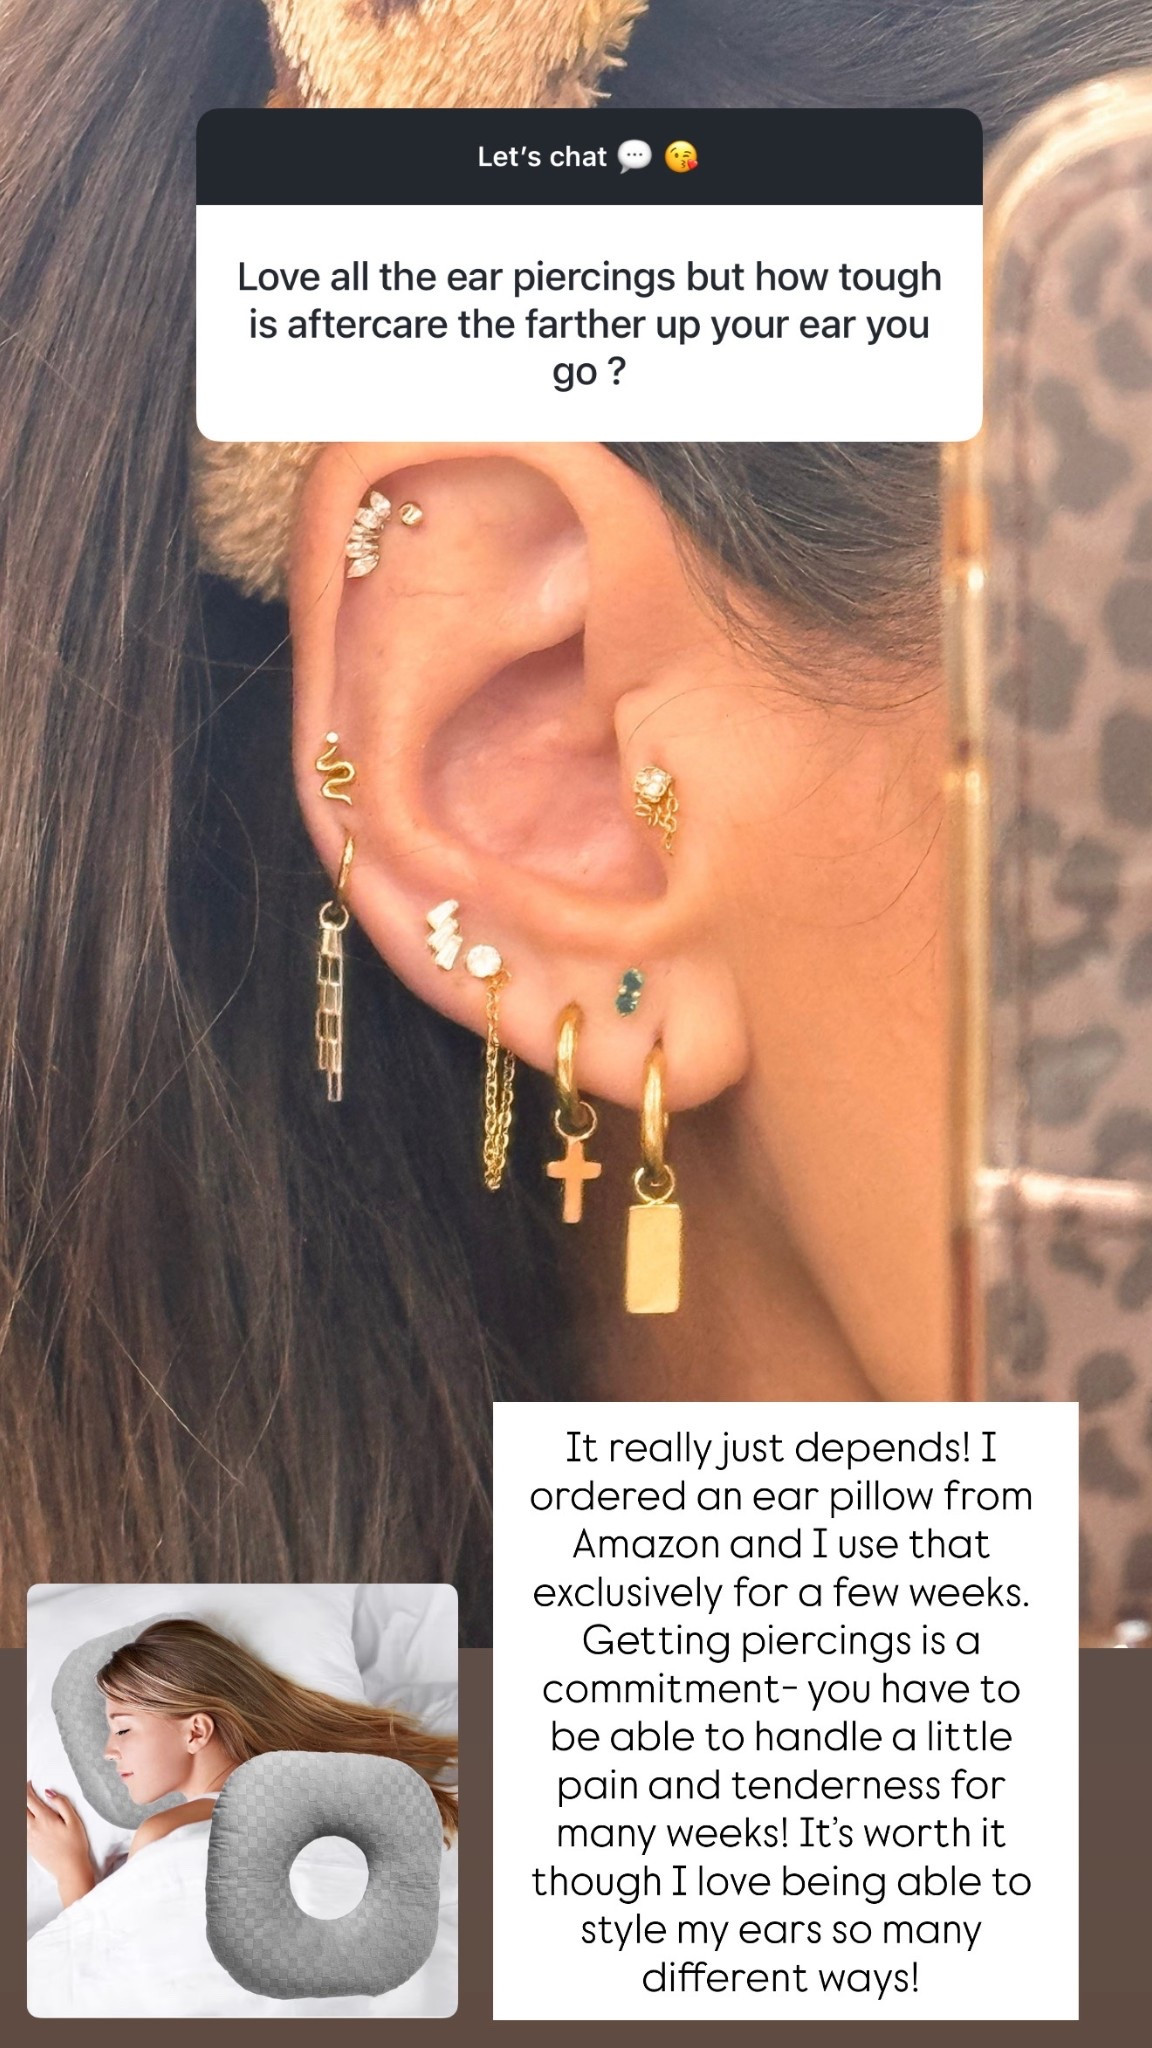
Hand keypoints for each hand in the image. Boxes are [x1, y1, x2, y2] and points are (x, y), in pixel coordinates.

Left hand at [26, 1783, 95, 1906]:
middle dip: (22, 1797)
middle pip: (21, 1808)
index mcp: (45, 1819)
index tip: (29, 1782)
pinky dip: (20, 1822)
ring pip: (19, 1820)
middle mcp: (34, 1828)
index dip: (27, 1788)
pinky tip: (25, 1820)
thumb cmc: (75, 1844)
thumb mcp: (74, 1820)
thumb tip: (49, 1792)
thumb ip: (61, 1803)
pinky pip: (20, 1831)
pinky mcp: (29, 1847)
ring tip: (25, 1804)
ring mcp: (29, 1839)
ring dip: (20, 1810)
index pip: (30, 1799)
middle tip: (25, 1791)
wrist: (70, 1869)